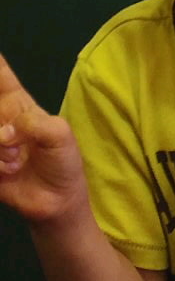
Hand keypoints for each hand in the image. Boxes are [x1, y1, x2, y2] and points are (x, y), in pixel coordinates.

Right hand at [0, 55, 87, 222]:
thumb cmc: (63, 161)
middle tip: (11, 138)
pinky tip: (8, 171)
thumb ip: (34, 124)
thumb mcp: (59, 135)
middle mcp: (1, 121)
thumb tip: (7, 130)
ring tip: (14, 160)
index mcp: (20, 107)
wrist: (56, 200)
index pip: (2, 80)